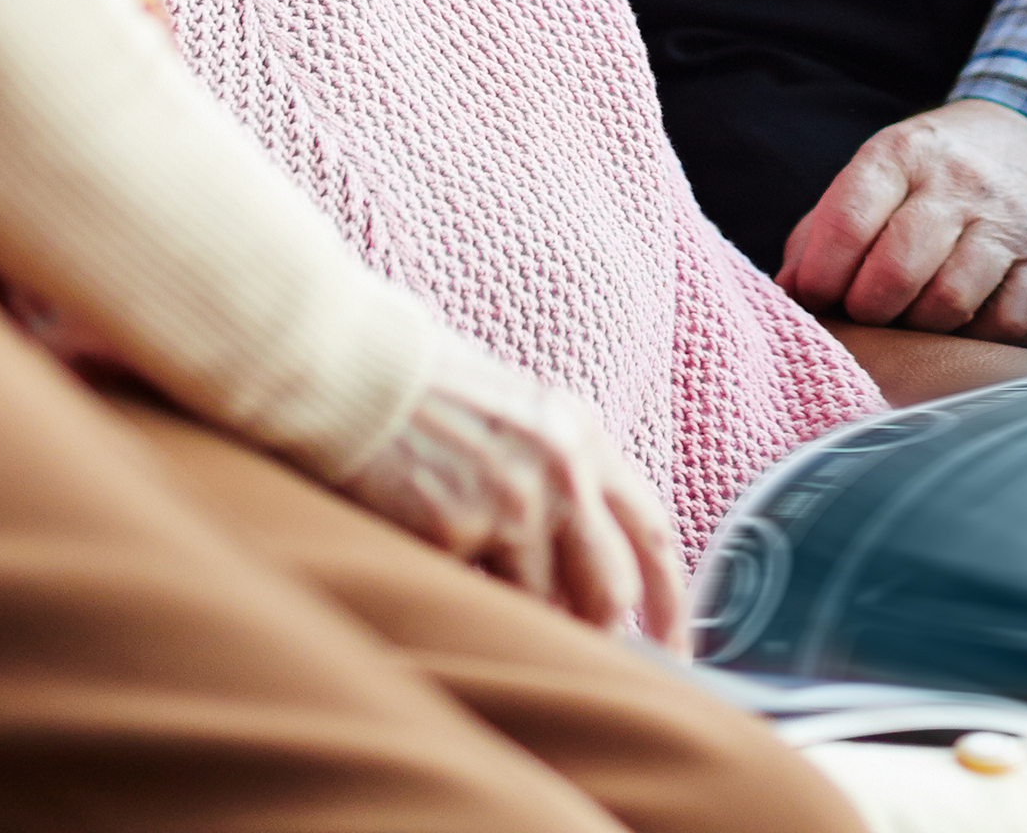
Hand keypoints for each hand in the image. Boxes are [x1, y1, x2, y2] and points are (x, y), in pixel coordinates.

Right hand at [344, 334, 687, 638]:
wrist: (352, 372)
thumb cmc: (428, 398)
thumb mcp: (522, 418)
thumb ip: (563, 480)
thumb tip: (586, 571)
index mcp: (582, 436)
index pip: (651, 533)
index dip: (670, 602)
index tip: (673, 650)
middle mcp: (561, 468)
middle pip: (609, 589)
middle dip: (593, 632)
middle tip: (569, 654)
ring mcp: (510, 501)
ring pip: (540, 608)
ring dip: (513, 616)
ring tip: (473, 584)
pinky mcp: (453, 528)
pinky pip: (470, 598)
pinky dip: (455, 597)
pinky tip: (427, 563)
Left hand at [778, 97, 1026, 344]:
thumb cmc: (931, 173)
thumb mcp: (875, 174)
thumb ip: (822, 231)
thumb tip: (787, 294)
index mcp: (904, 153)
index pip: (849, 220)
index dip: (821, 275)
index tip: (815, 297)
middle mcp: (960, 183)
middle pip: (897, 270)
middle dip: (866, 310)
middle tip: (863, 313)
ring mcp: (1010, 224)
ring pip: (949, 302)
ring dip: (916, 328)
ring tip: (907, 319)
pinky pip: (1005, 326)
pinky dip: (973, 340)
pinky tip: (958, 324)